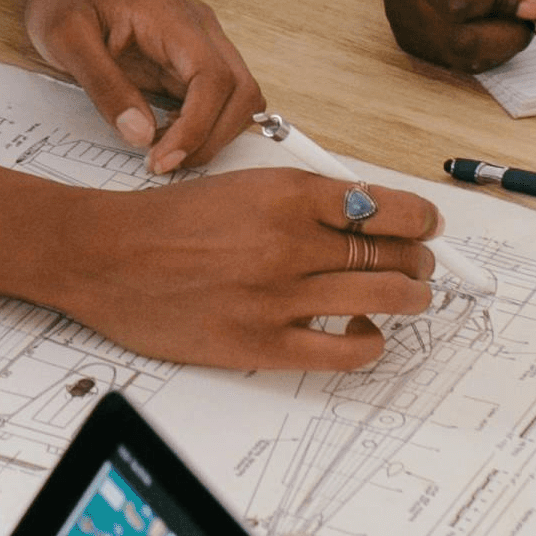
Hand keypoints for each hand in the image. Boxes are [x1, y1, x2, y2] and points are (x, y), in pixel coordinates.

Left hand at [25, 0, 263, 173]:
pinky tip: (166, 136)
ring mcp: (203, 45)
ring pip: (241, 99)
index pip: (213, 77)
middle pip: (242, 91)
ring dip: (212, 136)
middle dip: (211, 138)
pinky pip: (221, 102)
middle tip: (161, 163)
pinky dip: (205, 128)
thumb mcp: (67, 41)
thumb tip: (141, 135)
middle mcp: (201, 28)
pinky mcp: (196, 63)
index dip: (197, 127)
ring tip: (162, 149)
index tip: (160, 160)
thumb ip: (104, 86)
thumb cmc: (67, 4)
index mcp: (173, 17)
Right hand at [51, 169, 440, 370]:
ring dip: (409, 299)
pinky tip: (366, 332)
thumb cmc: (170, 220)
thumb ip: (302, 199)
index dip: (420, 219)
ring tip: (409, 297)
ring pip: (381, 299)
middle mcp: (289, 241)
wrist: (108, 256)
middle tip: (421, 265)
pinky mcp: (262, 343)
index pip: (383, 206)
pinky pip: (343, 351)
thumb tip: (363, 216)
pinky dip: (370, 342)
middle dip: (419, 261)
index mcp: (285, 192)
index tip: (427, 225)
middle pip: (390, 254)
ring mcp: (278, 296)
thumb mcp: (243, 185)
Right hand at [375, 0, 535, 73]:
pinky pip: (450, 60)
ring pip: (456, 53)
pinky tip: (492, 26)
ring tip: (512, 19)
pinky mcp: (406, 35)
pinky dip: (482, 52)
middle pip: (456, 36)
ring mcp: (397, 12)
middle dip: (506, 34)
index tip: (532, 2)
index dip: (502, 6)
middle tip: (530, 18)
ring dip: (498, 46)